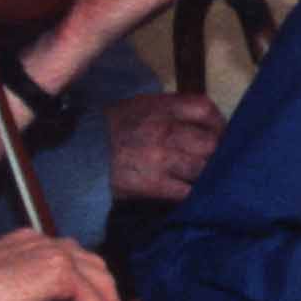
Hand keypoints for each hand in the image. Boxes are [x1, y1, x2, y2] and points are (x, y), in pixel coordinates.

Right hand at [103, 91, 222, 205]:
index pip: (204, 109)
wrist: (79, 153)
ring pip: (201, 169)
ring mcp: (158, 158)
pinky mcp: (151, 183)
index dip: (219, 124)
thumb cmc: (113, 128)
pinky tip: (191, 194)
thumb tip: (204, 125)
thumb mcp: (140, 106)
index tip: (221, 134)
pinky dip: (192, 194)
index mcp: (160, 108)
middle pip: (210, 143)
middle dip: (217, 154)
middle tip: (217, 161)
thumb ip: (171, 111)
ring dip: (206, 176)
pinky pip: (185, 192)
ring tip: (205, 179)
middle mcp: (163, 130)